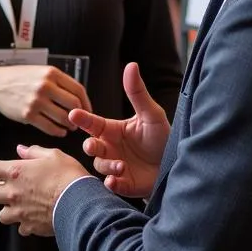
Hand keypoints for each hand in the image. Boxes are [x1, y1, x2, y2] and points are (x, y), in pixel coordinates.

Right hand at [0, 65, 92, 136]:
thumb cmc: (20, 78)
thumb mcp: (41, 71)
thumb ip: (58, 81)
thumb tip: (78, 97)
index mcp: (51, 73)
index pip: (78, 89)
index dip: (86, 102)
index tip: (87, 110)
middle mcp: (45, 86)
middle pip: (74, 105)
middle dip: (79, 115)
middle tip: (79, 120)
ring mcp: (37, 101)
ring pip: (63, 118)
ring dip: (69, 125)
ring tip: (69, 126)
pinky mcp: (28, 115)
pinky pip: (50, 127)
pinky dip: (58, 132)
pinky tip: (59, 131)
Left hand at [0, 144, 87, 235]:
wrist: (80, 203)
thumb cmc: (68, 175)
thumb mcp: (53, 155)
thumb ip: (34, 152)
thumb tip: (21, 149)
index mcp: (16, 172)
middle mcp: (13, 193)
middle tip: (7, 188)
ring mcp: (20, 212)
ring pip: (2, 215)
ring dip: (8, 210)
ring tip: (21, 205)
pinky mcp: (30, 227)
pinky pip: (21, 228)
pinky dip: (25, 224)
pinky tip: (35, 218)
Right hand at [69, 62, 169, 197]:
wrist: (178, 163)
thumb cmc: (162, 137)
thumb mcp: (151, 114)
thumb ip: (137, 93)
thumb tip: (131, 65)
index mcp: (113, 130)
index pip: (93, 123)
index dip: (82, 119)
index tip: (73, 114)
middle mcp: (111, 148)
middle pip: (91, 146)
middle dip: (89, 146)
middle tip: (93, 145)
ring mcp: (116, 166)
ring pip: (100, 165)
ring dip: (107, 166)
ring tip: (122, 165)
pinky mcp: (125, 184)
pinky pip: (112, 185)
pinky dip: (111, 183)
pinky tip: (115, 181)